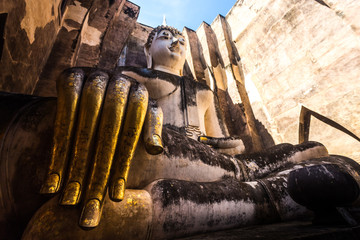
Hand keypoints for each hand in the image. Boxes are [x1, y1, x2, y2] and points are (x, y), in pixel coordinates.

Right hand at [40, 68, 162, 227]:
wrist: (102, 83)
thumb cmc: (127, 111)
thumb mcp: (144, 120)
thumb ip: (150, 131)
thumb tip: (157, 150)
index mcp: (141, 95)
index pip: (132, 133)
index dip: (123, 165)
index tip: (114, 197)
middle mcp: (120, 83)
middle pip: (110, 129)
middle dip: (98, 168)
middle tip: (87, 203)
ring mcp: (96, 76)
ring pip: (86, 120)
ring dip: (75, 160)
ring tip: (67, 197)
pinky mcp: (71, 76)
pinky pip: (65, 109)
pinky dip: (59, 142)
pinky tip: (54, 170)